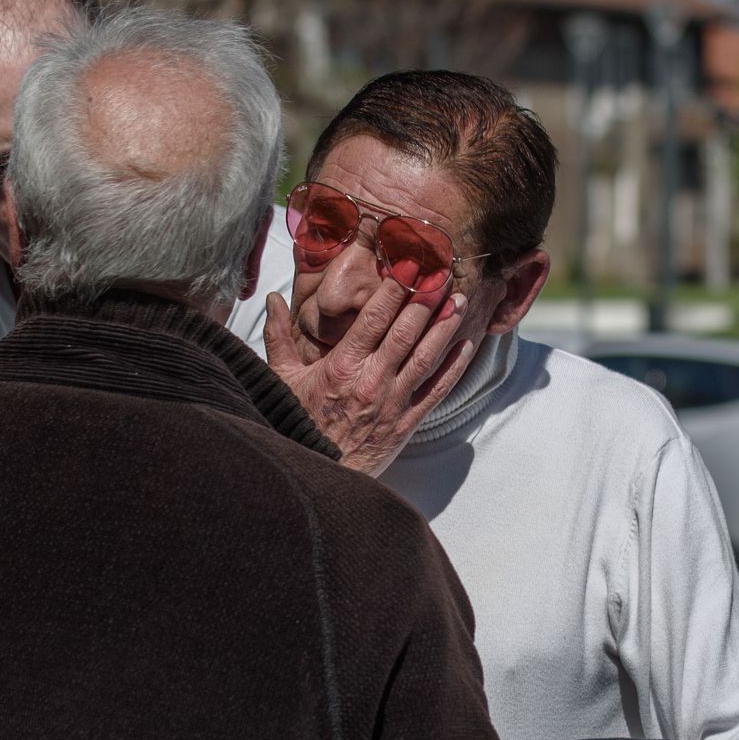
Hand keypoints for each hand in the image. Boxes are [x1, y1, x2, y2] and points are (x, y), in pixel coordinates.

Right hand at [264, 283, 476, 476]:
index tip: (409, 266)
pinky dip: (454, 368)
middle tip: (443, 274)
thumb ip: (278, 336)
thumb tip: (272, 299)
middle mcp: (371, 381)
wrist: (314, 473)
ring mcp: (392, 403)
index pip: (373, 319)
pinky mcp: (406, 424)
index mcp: (342, 366)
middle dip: (426, 300)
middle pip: (405, 332)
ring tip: (459, 301)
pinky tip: (467, 346)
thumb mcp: (281, 378)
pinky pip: (436, 391)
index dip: (394, 290)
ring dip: (445, 328)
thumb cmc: (295, 422)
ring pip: (425, 357)